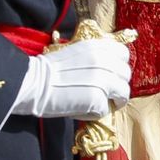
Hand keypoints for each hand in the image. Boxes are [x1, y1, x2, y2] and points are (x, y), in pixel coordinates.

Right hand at [10, 37, 131, 120]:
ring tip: (100, 103)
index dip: (119, 66)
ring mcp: (103, 81)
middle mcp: (105, 61)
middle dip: (118, 85)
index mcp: (99, 47)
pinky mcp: (97, 99)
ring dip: (114, 100)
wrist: (33, 82)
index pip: (124, 54)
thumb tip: (110, 69)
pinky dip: (96, 113)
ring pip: (124, 93)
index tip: (112, 74)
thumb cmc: (49, 69)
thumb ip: (96, 57)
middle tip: (107, 93)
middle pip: (126, 75)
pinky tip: (83, 110)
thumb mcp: (77, 52)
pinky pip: (106, 110)